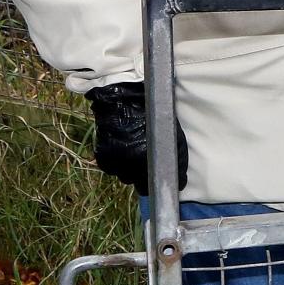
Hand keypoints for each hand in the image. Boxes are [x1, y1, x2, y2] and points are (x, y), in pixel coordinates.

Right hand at [86, 81, 187, 195]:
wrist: (123, 98)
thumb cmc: (152, 114)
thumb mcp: (173, 136)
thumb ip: (176, 161)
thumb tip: (180, 182)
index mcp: (153, 160)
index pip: (158, 186)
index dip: (160, 184)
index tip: (161, 180)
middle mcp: (134, 166)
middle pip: (140, 185)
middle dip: (144, 178)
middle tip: (145, 162)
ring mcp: (117, 163)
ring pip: (125, 178)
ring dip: (129, 170)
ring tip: (132, 151)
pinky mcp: (103, 158)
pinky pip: (111, 168)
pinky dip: (115, 162)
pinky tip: (120, 147)